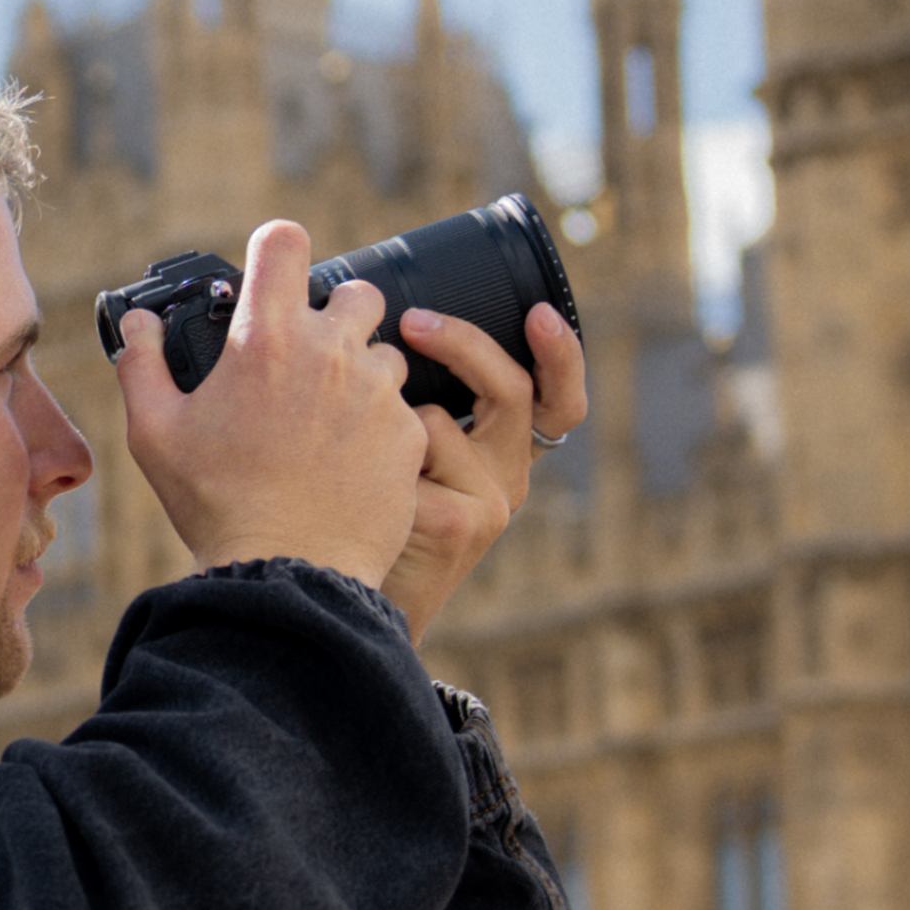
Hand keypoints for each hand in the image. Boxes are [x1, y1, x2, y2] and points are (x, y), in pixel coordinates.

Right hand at [112, 218, 426, 594]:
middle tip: (306, 357)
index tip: (270, 274)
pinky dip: (379, 426)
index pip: (285, 241)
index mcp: (269, 337)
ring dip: (361, 372)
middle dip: (334, 313)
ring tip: (326, 419)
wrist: (287, 570)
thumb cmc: (216, 502)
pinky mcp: (408, 433)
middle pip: (355, 291)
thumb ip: (141, 365)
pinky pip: (402, 410)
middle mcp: (333, 350)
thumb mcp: (154, 434)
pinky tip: (347, 461)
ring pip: (384, 352)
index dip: (276, 249)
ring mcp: (378, 390)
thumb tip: (140, 324)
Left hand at [377, 298, 586, 637]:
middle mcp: (510, 478)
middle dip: (463, 344)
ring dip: (384, 426)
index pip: (555, 399)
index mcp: (504, 455)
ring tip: (349, 463)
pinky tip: (351, 497)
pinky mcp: (459, 523)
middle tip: (414, 320)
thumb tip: (394, 328)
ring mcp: (490, 504)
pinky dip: (367, 463)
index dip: (560, 355)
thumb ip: (418, 404)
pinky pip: (406, 456)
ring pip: (439, 421)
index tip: (539, 311)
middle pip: (513, 390)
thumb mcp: (406, 455)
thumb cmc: (366, 515)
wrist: (348, 598)